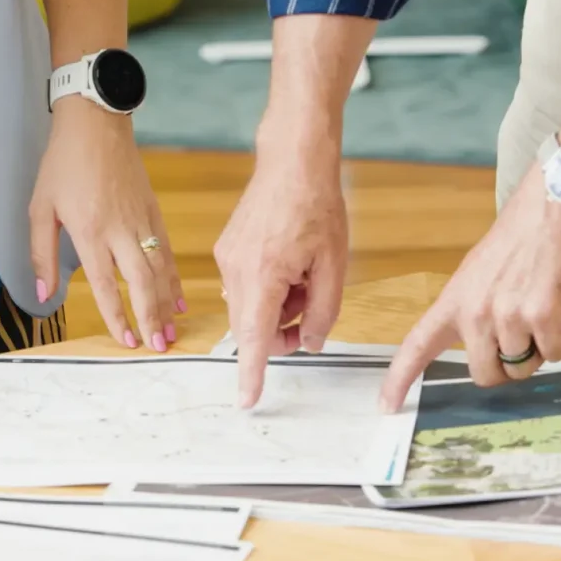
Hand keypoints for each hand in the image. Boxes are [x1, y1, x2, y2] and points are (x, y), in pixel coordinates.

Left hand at [30, 100, 182, 350]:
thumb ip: (41, 253)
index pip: (106, 284)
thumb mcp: (40, 208)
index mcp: (90, 231)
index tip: (126, 341)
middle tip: (158, 346)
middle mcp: (120, 230)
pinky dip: (175, 277)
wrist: (95, 124)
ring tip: (171, 331)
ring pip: (160, 270)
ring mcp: (141, 221)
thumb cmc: (62, 165)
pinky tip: (178, 298)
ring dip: (166, 304)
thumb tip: (41, 294)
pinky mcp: (153, 211)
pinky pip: (168, 251)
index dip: (117, 315)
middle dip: (150, 317)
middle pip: (141, 282)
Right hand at [214, 127, 349, 408]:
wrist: (292, 160)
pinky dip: (269, 289)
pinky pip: (246, 287)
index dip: (252, 372)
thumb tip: (311, 343)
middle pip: (253, 326)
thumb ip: (323, 311)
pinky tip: (290, 263)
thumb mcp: (334, 264)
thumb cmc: (316, 205)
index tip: (247, 400)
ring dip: (278, 307)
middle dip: (282, 331)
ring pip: (250, 308)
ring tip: (306, 276)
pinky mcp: (227, 250)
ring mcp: (227, 259)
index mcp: (263, 275)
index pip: (254, 337)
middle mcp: (236, 271)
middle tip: (313, 312)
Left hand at [378, 164, 560, 409]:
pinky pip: (556, 352)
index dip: (400, 379)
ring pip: (524, 366)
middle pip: (486, 375)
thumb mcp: (479, 274)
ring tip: (543, 307)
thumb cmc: (521, 238)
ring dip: (538, 348)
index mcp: (454, 301)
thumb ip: (475, 311)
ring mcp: (508, 317)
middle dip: (507, 366)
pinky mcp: (543, 317)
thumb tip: (489, 350)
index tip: (386, 406)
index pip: (418, 345)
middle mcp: (475, 313)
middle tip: (522, 334)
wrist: (556, 208)